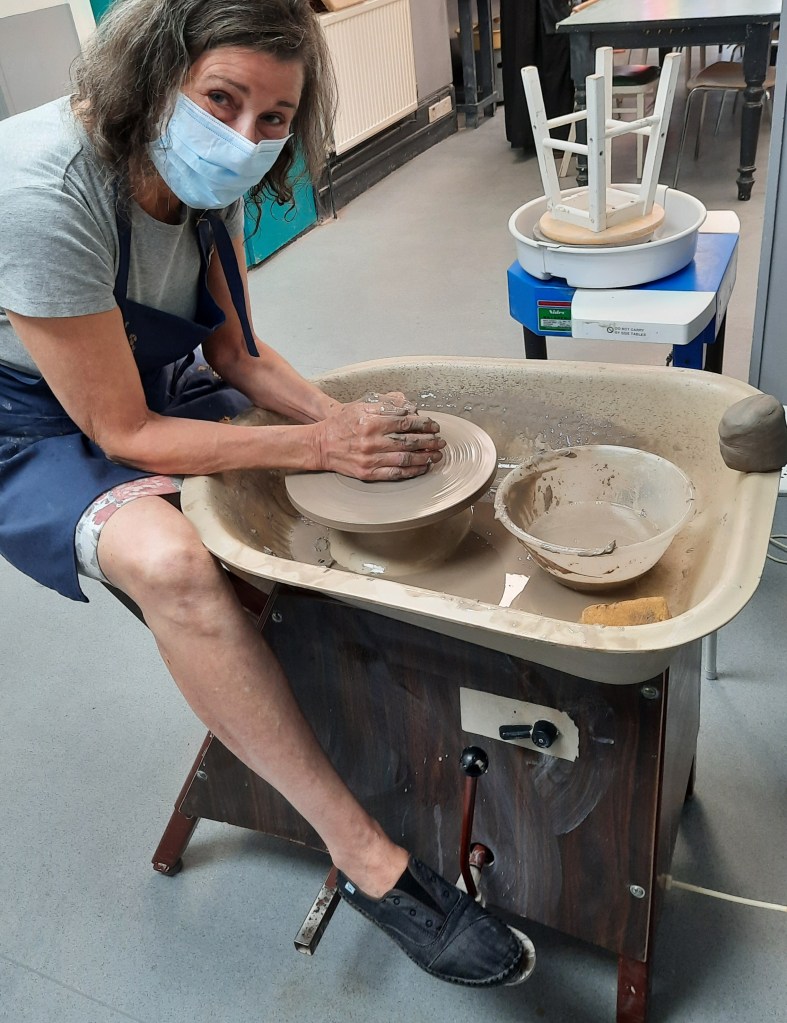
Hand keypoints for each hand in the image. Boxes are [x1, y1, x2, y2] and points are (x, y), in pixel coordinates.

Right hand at [311, 392, 445, 480]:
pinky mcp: (368, 473)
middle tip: (441, 441)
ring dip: (425, 457)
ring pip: (405, 459)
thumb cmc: (341, 424)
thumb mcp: (360, 406)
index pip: (406, 422)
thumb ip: (385, 405)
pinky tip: (423, 467)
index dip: (424, 424)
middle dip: (430, 441)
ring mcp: (370, 459)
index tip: (434, 426)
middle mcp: (372, 441)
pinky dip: (412, 471)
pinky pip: (395, 473)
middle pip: (409, 441)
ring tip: (437, 455)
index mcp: (371, 422)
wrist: (321, 445)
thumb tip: (408, 408)